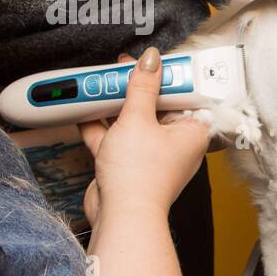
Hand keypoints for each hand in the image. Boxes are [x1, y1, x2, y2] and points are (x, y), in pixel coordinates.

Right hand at [78, 48, 210, 225]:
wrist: (120, 215)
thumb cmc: (140, 175)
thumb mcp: (138, 119)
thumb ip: (142, 87)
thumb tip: (151, 59)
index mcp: (192, 132)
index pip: (188, 95)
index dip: (171, 76)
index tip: (155, 61)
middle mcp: (175, 143)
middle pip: (157, 105)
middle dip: (137, 87)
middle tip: (121, 67)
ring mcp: (150, 154)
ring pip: (133, 120)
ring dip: (115, 104)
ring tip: (100, 82)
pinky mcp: (128, 164)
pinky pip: (115, 137)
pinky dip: (100, 124)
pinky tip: (84, 106)